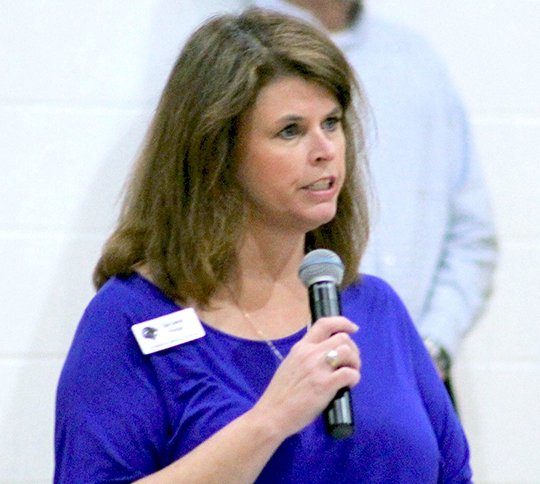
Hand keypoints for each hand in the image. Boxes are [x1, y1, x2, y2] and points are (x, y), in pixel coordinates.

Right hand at [252, 316, 360, 438]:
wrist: (272, 414)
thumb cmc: (280, 394)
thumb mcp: (290, 365)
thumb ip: (306, 357)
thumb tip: (326, 356)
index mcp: (301, 347)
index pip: (324, 324)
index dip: (342, 322)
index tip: (353, 328)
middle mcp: (310, 353)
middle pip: (342, 338)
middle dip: (353, 349)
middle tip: (351, 363)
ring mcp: (318, 368)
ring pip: (348, 352)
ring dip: (355, 363)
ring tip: (351, 374)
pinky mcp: (325, 384)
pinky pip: (349, 373)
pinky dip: (354, 378)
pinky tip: (348, 386)